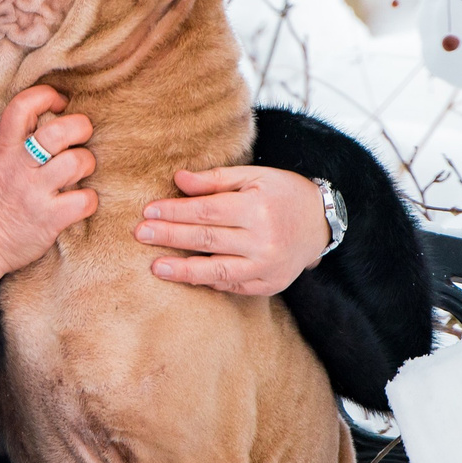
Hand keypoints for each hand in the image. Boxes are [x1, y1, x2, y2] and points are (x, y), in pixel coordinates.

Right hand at [0, 86, 96, 297]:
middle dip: (80, 127)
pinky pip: (85, 200)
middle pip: (60, 131)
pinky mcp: (50, 220)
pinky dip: (89, 200)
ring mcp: (35, 193)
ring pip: (77, 162)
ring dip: (86, 163)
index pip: (23, 106)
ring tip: (80, 171)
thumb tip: (45, 123)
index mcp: (3, 149)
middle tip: (81, 136)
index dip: (47, 96)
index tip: (59, 103)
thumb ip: (15, 143)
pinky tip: (79, 201)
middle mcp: (19, 167)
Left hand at [135, 165, 329, 295]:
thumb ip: (215, 180)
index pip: (207, 210)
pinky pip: (232, 286)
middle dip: (170, 237)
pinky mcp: (269, 284)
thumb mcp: (254, 176)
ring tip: (155, 267)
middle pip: (207, 239)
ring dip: (183, 270)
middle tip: (140, 234)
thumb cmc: (282, 193)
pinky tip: (187, 276)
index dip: (175, 211)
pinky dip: (208, 281)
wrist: (321, 223)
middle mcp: (263, 240)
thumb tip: (178, 179)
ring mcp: (267, 266)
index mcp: (258, 208)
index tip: (148, 211)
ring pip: (217, 270)